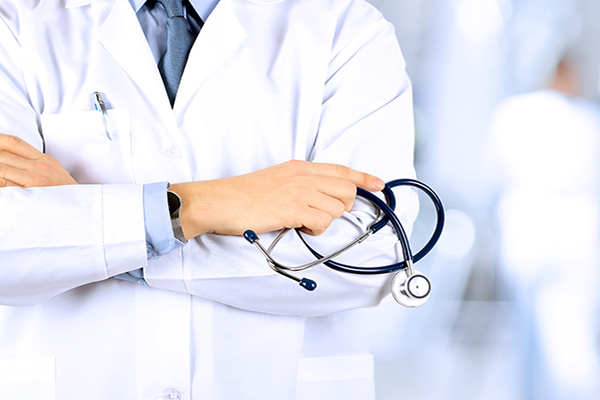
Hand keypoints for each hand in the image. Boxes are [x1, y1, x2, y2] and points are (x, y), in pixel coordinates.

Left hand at [0, 134, 76, 187]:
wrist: (81, 207)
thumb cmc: (67, 192)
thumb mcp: (54, 171)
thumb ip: (36, 163)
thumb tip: (16, 158)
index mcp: (44, 160)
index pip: (16, 142)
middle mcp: (38, 167)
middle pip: (4, 154)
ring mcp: (33, 180)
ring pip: (1, 167)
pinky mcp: (30, 194)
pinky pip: (5, 186)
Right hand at [170, 160, 384, 238]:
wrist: (219, 202)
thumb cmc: (242, 196)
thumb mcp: (276, 180)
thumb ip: (300, 185)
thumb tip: (320, 200)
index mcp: (299, 167)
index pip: (341, 170)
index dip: (364, 177)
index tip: (379, 184)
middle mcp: (304, 175)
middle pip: (347, 191)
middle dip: (341, 207)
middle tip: (320, 215)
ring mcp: (300, 191)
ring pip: (337, 209)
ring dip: (324, 221)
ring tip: (300, 221)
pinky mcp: (294, 208)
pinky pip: (323, 222)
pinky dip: (314, 230)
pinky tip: (295, 226)